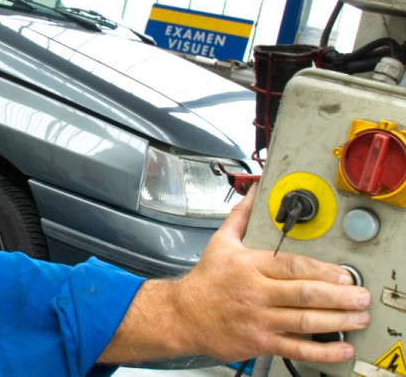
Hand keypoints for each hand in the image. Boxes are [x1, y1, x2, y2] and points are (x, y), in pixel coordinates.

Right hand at [99, 185, 370, 363]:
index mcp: (249, 266)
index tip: (343, 273)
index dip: (322, 270)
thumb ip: (242, 217)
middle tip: (360, 296)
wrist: (183, 315)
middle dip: (339, 296)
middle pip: (304, 294)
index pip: (292, 266)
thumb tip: (254, 193)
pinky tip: (340, 348)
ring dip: (338, 320)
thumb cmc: (205, 281)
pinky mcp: (260, 342)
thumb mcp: (221, 242)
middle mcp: (256, 293)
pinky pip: (296, 349)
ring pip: (305, 321)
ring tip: (358, 316)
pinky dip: (322, 351)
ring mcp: (259, 319)